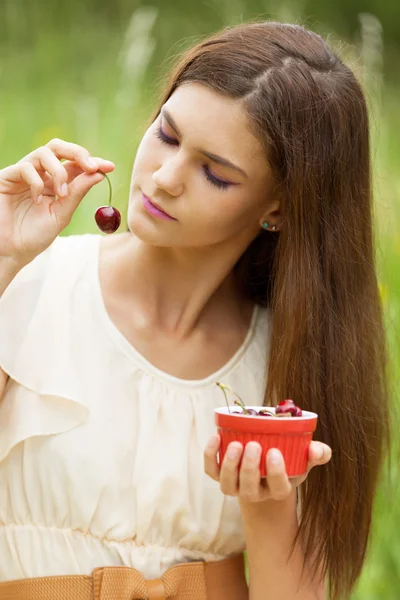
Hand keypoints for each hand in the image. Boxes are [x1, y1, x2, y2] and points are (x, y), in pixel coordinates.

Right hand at [0, 138, 114, 265]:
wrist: (11, 251)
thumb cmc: (34, 236)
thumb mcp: (62, 214)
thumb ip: (77, 193)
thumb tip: (98, 174)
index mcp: (55, 183)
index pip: (75, 164)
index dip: (92, 162)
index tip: (109, 167)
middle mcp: (40, 174)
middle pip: (59, 148)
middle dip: (78, 153)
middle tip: (92, 167)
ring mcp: (23, 174)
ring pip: (45, 152)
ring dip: (59, 171)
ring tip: (62, 194)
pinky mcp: (7, 177)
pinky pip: (26, 167)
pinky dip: (37, 182)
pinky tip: (38, 201)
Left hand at [204, 435, 331, 502]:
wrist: (264, 470)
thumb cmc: (286, 461)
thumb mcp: (303, 459)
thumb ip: (316, 454)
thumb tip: (318, 449)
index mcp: (278, 489)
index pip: (278, 488)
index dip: (275, 473)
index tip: (275, 453)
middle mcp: (255, 493)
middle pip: (249, 489)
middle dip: (250, 468)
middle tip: (254, 445)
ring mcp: (236, 486)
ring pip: (228, 485)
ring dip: (230, 465)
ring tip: (236, 444)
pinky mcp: (220, 476)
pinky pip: (212, 471)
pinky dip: (210, 456)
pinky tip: (216, 437)